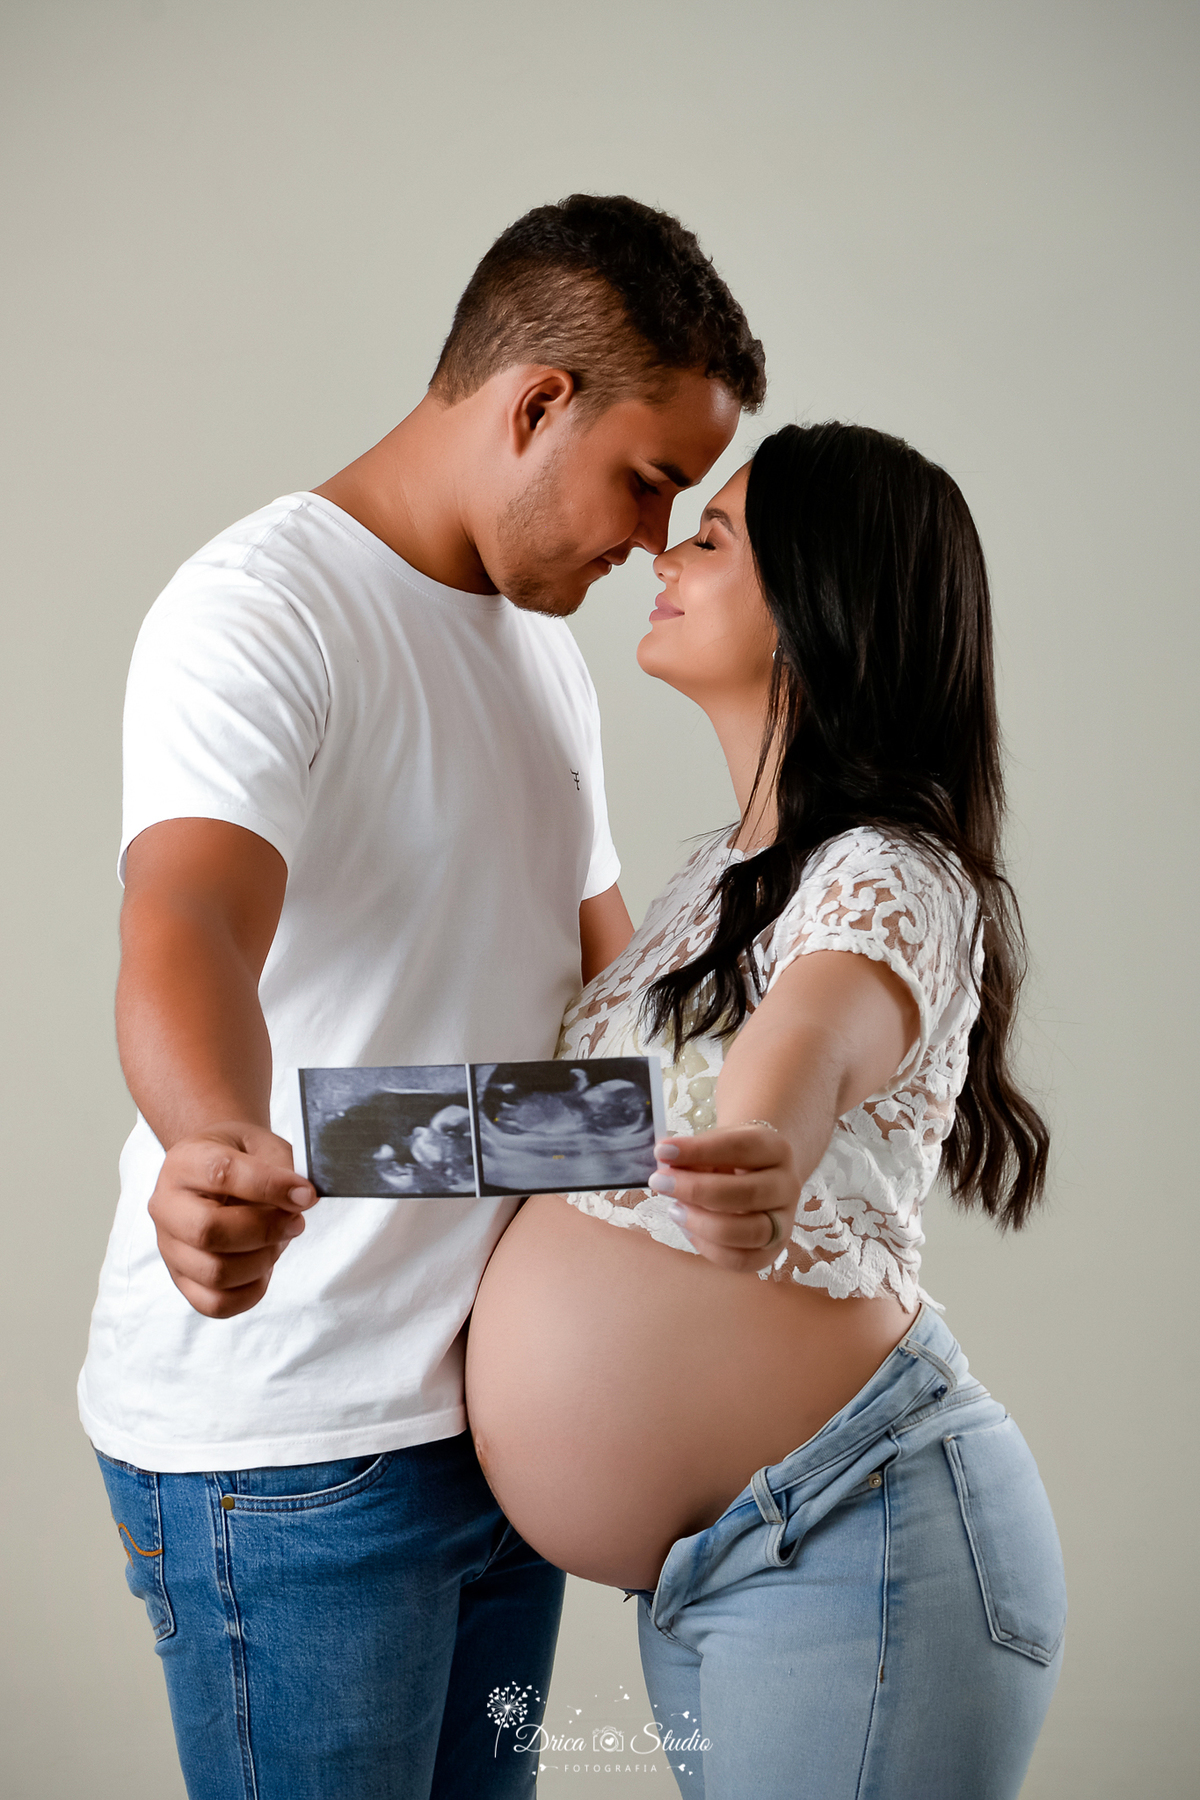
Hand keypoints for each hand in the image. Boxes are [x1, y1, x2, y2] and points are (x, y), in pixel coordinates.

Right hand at [147, 1122, 317, 1318]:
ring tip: (280, 1240)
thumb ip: (283, 1168)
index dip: (270, 1186)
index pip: (222, 1174)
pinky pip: (216, 1304)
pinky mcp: (182, 1279)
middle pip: (208, 1232)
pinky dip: (252, 1290)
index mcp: (184, 1162)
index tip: (305, 1194)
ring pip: (215, 1273)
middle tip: (295, 1222)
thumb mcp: (263, 1145)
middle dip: (265, 1231)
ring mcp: (170, 1247)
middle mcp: (166, 1206)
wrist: (215, 1167)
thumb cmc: (239, 1155)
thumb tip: (302, 1200)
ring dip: (263, 1261)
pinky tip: (265, 1265)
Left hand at [647, 1125, 799, 1273]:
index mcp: (775, 1149)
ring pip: (749, 1232)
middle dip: (696, 1190)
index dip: (699, 1150)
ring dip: (703, 1223)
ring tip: (675, 1210)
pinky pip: (742, 1260)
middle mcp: (787, 1185)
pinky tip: (688, 1229)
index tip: (663, 1150)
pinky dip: (709, 1247)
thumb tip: (665, 1161)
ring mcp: (784, 1221)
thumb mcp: (716, 1146)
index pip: (741, 1147)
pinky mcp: (773, 1251)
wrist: (762, 1175)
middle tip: (660, 1182)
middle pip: (747, 1193)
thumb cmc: (732, 1159)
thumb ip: (694, 1154)